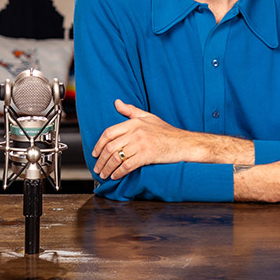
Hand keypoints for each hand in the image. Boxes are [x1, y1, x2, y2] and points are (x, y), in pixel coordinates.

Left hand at [91, 99, 247, 179]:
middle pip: (111, 147)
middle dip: (101, 160)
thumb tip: (116, 102)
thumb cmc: (167, 131)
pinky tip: (116, 176)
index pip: (109, 133)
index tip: (95, 153)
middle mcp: (135, 132)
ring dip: (108, 168)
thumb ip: (131, 111)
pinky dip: (119, 172)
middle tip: (97, 168)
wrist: (184, 143)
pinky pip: (127, 166)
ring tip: (104, 175)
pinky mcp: (147, 156)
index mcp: (134, 123)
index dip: (99, 144)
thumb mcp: (148, 117)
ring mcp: (141, 144)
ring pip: (117, 157)